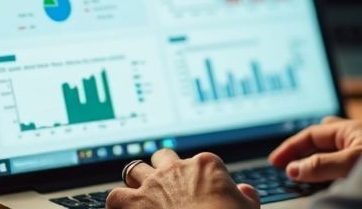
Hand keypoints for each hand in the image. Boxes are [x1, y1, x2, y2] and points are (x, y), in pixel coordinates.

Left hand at [107, 148, 259, 208]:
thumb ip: (247, 196)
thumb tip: (245, 191)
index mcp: (206, 165)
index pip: (198, 161)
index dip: (196, 177)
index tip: (198, 191)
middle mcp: (177, 168)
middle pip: (162, 157)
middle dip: (161, 169)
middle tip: (164, 186)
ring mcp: (153, 184)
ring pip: (134, 170)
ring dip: (136, 182)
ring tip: (139, 196)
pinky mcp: (133, 203)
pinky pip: (114, 196)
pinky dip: (117, 203)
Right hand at [268, 115, 361, 182]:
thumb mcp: (350, 163)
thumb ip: (321, 165)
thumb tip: (294, 168)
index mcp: (352, 129)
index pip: (313, 133)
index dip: (291, 147)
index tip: (275, 162)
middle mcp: (358, 137)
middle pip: (322, 138)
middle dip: (302, 149)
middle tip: (284, 165)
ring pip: (332, 151)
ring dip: (315, 160)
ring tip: (300, 172)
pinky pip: (342, 163)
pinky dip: (328, 169)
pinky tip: (326, 179)